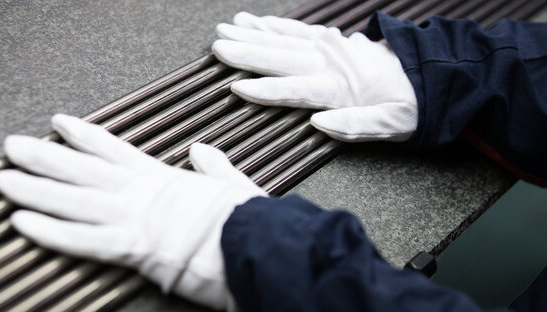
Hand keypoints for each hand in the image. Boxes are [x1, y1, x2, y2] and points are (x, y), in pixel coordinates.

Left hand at [0, 114, 265, 309]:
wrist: (256, 242)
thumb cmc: (245, 219)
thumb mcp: (231, 184)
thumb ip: (213, 166)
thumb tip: (201, 150)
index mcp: (163, 178)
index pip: (114, 150)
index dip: (83, 136)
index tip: (58, 122)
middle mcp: (142, 192)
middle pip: (83, 170)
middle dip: (45, 157)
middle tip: (13, 146)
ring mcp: (135, 217)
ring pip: (75, 201)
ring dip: (36, 189)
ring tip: (4, 180)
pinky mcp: (133, 247)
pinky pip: (84, 240)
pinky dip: (52, 232)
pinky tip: (24, 222)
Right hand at [212, 12, 417, 141]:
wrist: (427, 76)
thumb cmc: (405, 107)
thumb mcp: (388, 125)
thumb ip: (353, 126)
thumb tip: (318, 123)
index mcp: (338, 89)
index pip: (294, 90)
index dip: (265, 90)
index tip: (237, 88)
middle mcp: (329, 64)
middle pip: (281, 58)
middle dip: (247, 52)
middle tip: (218, 46)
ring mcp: (329, 48)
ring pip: (284, 39)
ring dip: (254, 33)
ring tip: (227, 28)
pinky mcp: (331, 40)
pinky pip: (298, 30)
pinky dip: (275, 25)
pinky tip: (257, 21)